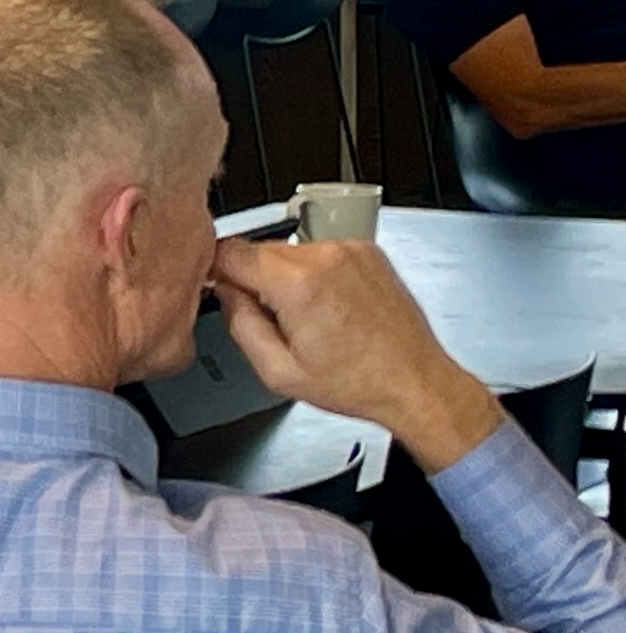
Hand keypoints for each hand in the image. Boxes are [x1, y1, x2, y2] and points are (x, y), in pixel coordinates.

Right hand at [208, 237, 503, 473]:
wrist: (416, 382)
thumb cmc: (360, 383)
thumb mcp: (278, 372)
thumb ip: (238, 324)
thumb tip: (225, 292)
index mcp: (298, 284)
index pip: (228, 250)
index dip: (215, 270)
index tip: (219, 286)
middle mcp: (326, 257)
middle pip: (258, 250)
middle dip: (255, 279)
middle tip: (275, 319)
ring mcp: (350, 250)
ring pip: (288, 251)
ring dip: (287, 277)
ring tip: (311, 316)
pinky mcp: (367, 252)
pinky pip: (319, 253)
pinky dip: (316, 274)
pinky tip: (331, 307)